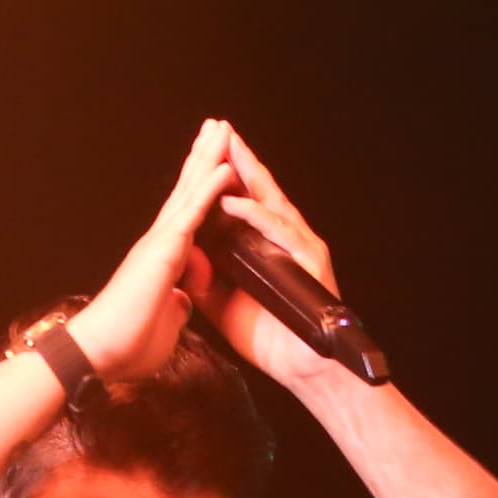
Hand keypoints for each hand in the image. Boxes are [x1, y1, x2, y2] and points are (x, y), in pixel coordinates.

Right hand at [73, 122, 239, 385]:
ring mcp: (160, 243)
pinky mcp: (163, 252)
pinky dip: (210, 189)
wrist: (98, 353)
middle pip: (187, 191)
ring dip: (208, 159)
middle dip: (203, 159)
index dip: (201, 187)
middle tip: (218, 128)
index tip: (215, 162)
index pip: (187, 214)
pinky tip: (225, 167)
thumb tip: (181, 299)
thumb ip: (173, 305)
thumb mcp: (163, 321)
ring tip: (223, 129)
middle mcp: (160, 242)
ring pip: (190, 192)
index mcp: (162, 258)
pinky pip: (192, 214)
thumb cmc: (126, 343)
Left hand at [208, 125, 349, 389]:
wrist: (301, 369)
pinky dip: (257, 217)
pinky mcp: (308, 261)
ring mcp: (298, 246)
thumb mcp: (224, 303)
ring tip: (228, 148)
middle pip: (257, 189)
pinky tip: (236, 204)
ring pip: (271, 201)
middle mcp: (283, 238)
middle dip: (236, 158)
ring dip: (249, 174)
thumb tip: (188, 258)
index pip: (240, 201)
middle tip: (217, 128)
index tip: (200, 150)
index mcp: (264, 245)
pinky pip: (280, 232)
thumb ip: (208, 278)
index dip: (221, 176)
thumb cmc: (271, 338)